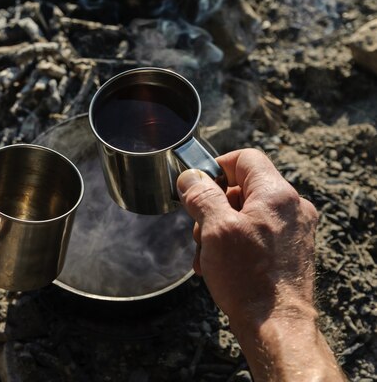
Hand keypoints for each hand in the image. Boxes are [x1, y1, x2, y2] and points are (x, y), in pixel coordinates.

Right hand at [177, 149, 344, 380]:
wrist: (276, 325)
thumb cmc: (248, 278)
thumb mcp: (215, 229)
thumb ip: (202, 196)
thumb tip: (189, 177)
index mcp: (277, 194)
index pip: (245, 158)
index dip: (216, 167)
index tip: (197, 188)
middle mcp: (291, 207)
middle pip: (242, 188)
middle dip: (213, 207)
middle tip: (199, 232)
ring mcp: (294, 230)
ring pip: (246, 213)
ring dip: (219, 229)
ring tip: (207, 256)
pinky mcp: (290, 251)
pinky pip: (256, 234)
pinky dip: (235, 244)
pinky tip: (219, 266)